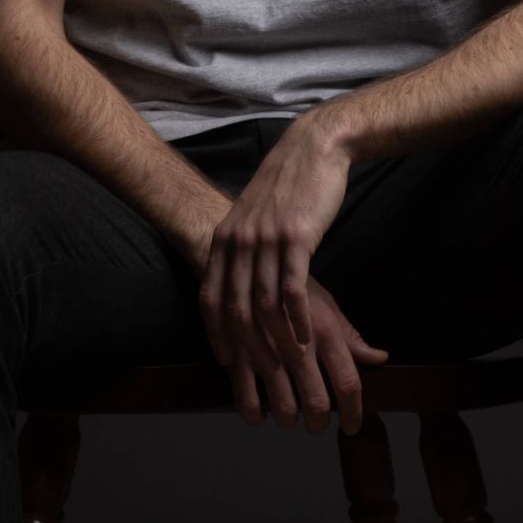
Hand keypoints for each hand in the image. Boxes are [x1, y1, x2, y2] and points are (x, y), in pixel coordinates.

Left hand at [193, 115, 387, 431]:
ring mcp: (265, 240)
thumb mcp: (254, 217)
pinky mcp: (296, 237)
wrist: (312, 149)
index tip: (226, 359)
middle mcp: (239, 242)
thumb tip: (239, 277)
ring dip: (274, 339)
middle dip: (247, 345)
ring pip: (263, 303)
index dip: (215, 332)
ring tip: (287, 364)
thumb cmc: (286, 186)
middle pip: (235, 306)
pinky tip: (305, 338)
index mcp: (225, 239)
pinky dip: (297, 319)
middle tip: (262, 373)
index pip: (210, 296)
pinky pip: (292, 288)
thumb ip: (243, 247)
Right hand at [222, 271, 389, 435]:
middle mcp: (299, 344)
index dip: (353, 412)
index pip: (348, 383)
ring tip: (290, 419)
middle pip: (317, 402)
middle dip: (319, 423)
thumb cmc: (293, 288)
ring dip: (289, 420)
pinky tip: (260, 414)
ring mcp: (267, 351)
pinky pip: (247, 399)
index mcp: (325, 331)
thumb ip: (352, 337)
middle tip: (318, 424)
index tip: (351, 427)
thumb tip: (381, 359)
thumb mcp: (327, 305)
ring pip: (283, 407)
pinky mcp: (238, 353)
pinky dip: (255, 414)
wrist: (248, 262)